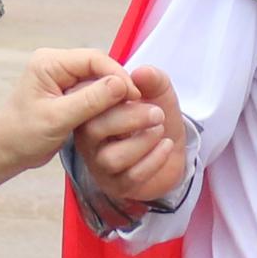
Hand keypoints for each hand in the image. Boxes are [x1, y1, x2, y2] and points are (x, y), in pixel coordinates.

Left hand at [0, 47, 141, 166]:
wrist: (5, 151)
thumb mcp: (58, 119)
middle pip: (99, 66)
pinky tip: (117, 116)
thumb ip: (90, 100)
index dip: (118, 75)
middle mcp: (56, 64)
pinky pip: (94, 91)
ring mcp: (62, 77)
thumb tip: (122, 84)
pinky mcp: (68, 92)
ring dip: (114, 95)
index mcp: (49, 62)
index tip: (135, 95)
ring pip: (99, 79)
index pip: (94, 59)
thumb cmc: (23, 135)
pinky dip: (106, 103)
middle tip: (137, 105)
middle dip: (119, 84)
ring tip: (130, 111)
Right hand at [77, 63, 189, 209]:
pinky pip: (131, 176)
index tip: (137, 90)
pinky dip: (153, 160)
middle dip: (128, 118)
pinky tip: (165, 146)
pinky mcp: (117, 185)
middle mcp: (88, 139)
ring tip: (160, 131)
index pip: (85, 100)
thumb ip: (152, 79)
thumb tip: (141, 72)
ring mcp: (100, 165)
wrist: (171, 148)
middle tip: (157, 113)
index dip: (111, 92)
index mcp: (91, 111)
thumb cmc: (155, 118)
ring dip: (142, 142)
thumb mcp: (158, 92)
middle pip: (92, 130)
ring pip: (111, 158)